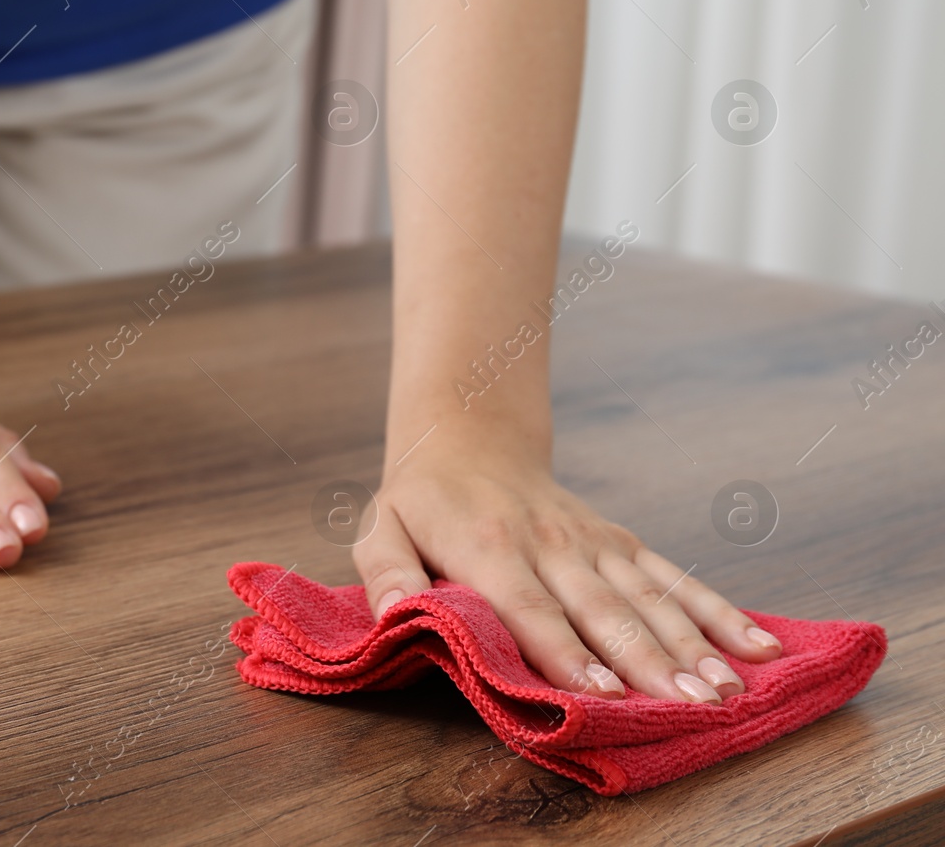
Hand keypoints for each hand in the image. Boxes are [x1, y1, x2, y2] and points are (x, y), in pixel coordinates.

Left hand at [353, 427, 782, 702]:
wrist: (467, 438)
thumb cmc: (421, 501)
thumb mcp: (380, 529)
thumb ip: (385, 574)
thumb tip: (393, 617)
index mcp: (488, 545)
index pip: (528, 606)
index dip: (562, 650)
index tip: (598, 691)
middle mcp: (550, 544)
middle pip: (603, 609)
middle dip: (648, 660)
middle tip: (690, 705)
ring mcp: (593, 543)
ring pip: (650, 597)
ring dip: (694, 644)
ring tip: (731, 688)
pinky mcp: (621, 542)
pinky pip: (674, 577)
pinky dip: (720, 611)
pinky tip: (761, 645)